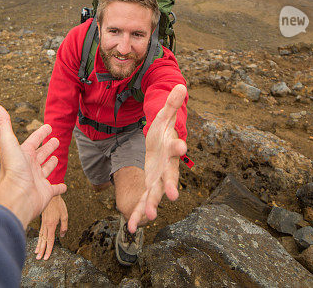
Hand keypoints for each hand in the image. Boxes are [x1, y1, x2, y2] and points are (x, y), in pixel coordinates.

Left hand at [0, 105, 66, 227]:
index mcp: (22, 155)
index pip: (33, 141)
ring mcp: (37, 180)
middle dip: (47, 147)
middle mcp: (29, 167)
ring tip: (57, 157)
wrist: (17, 196)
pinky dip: (60, 188)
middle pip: (40, 154)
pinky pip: (55, 189)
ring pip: (46, 169)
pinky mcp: (45, 193)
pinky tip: (64, 186)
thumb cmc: (13, 170)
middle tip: (56, 140)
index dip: (40, 133)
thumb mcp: (8, 142)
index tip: (48, 126)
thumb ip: (4, 125)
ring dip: (51, 164)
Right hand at [35, 195, 67, 259]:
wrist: (50, 193)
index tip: (46, 257)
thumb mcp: (64, 214)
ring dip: (39, 246)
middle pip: (44, 240)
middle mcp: (46, 225)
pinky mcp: (42, 220)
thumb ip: (64, 226)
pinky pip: (40, 232)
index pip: (50, 240)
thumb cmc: (58, 203)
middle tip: (39, 259)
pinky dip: (39, 238)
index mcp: (52, 225)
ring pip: (40, 237)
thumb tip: (62, 235)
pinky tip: (38, 241)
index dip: (49, 249)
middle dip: (42, 250)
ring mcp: (43, 223)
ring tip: (36, 253)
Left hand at [127, 84, 186, 232]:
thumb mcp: (163, 118)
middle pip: (169, 178)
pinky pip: (141, 205)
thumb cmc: (162, 133)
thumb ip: (171, 104)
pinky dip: (136, 216)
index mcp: (170, 151)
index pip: (176, 148)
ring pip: (154, 196)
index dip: (179, 147)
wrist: (159, 149)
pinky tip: (130, 228)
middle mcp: (166, 169)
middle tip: (172, 195)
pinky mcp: (147, 191)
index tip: (182, 147)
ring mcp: (157, 182)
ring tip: (147, 216)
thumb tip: (180, 84)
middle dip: (169, 186)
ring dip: (151, 206)